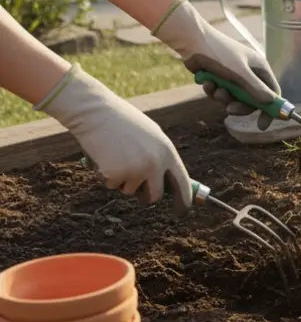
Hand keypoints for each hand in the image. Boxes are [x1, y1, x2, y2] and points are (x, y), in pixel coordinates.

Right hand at [38, 65, 191, 209]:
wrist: (95, 111)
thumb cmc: (121, 121)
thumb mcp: (150, 136)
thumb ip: (159, 156)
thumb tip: (165, 180)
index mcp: (167, 152)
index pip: (183, 182)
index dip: (184, 199)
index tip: (183, 210)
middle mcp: (155, 164)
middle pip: (155, 195)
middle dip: (145, 196)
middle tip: (136, 187)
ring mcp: (135, 170)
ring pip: (129, 190)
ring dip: (121, 180)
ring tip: (114, 155)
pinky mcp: (115, 175)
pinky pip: (110, 185)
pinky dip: (105, 175)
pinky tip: (102, 156)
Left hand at [154, 0, 280, 128]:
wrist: (192, 41)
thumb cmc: (220, 53)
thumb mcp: (239, 73)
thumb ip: (255, 88)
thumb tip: (271, 103)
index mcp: (260, 68)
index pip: (272, 93)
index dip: (269, 109)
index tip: (262, 124)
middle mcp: (249, 73)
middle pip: (252, 100)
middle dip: (240, 106)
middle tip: (229, 110)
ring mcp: (234, 76)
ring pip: (234, 98)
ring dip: (223, 97)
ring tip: (215, 89)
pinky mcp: (219, 78)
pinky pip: (221, 93)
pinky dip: (213, 91)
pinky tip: (206, 83)